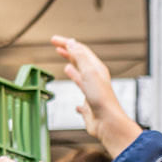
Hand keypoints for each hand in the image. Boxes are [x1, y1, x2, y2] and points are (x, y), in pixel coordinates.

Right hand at [52, 34, 142, 156]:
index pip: (80, 50)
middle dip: (68, 52)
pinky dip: (77, 92)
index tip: (53, 40)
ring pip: (81, 76)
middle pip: (80, 61)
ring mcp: (92, 91)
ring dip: (72, 67)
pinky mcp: (89, 105)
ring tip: (65, 63)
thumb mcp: (89, 72)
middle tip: (56, 45)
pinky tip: (74, 97)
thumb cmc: (101, 98)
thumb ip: (80, 57)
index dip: (67, 43)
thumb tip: (72, 42)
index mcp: (96, 69)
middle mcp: (95, 78)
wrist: (107, 122)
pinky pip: (81, 96)